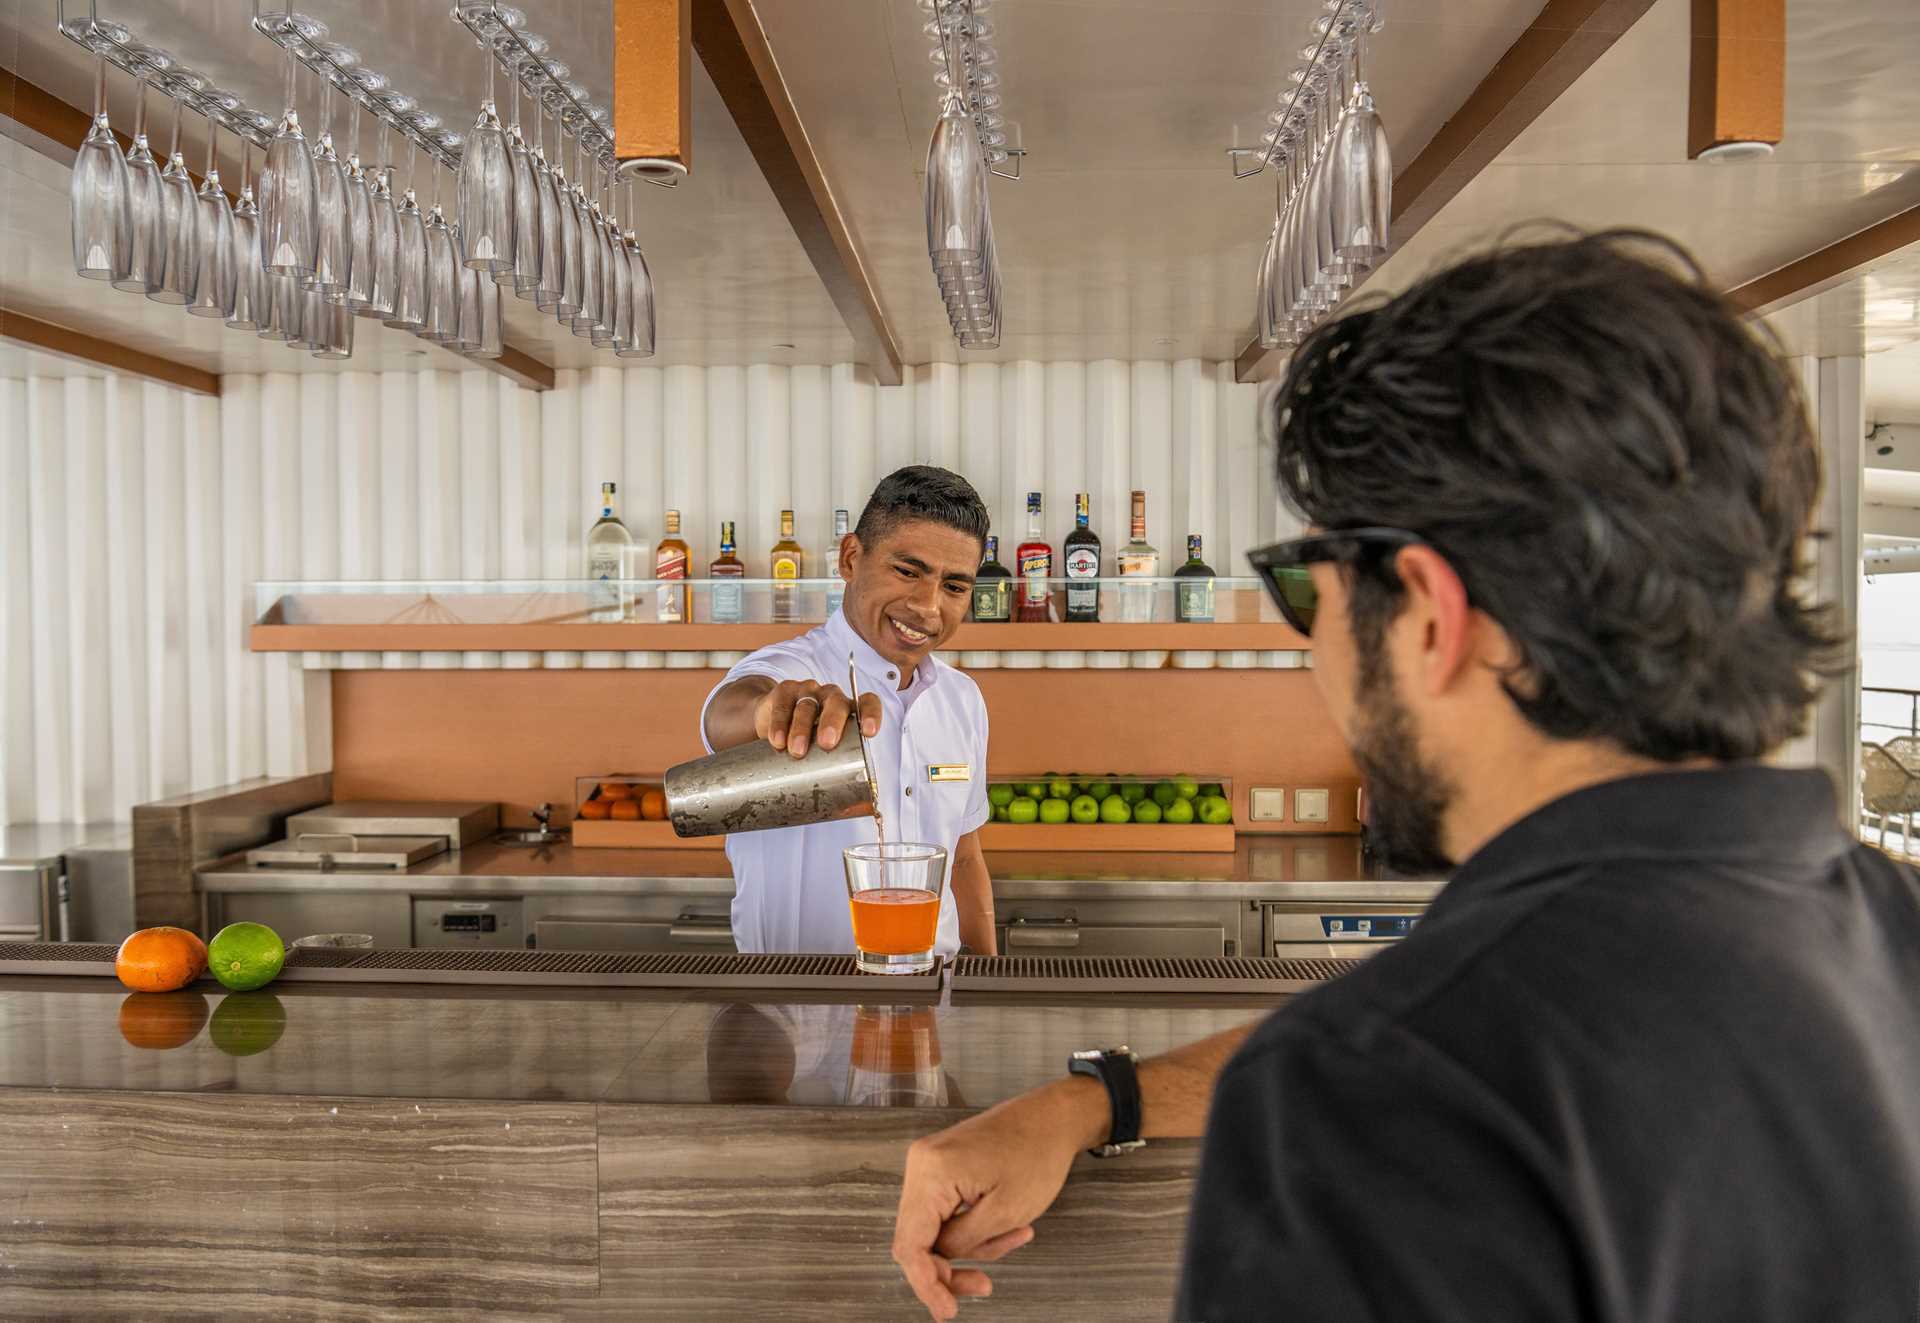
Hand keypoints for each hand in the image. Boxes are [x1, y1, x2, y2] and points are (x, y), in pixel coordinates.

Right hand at [752, 679, 881, 758]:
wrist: (770, 718)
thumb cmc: (806, 738)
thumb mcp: (823, 751)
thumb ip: (835, 770)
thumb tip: (849, 809)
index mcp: (848, 710)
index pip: (867, 702)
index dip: (871, 714)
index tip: (869, 732)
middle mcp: (830, 697)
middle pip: (836, 703)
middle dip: (832, 723)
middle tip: (827, 744)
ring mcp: (807, 692)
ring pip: (807, 706)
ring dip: (802, 728)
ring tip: (797, 751)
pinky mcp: (784, 692)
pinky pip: (782, 705)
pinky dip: (779, 723)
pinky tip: (777, 740)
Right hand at [892, 1077, 1105, 1319]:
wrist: (1053, 1117)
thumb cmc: (1037, 1155)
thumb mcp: (1005, 1211)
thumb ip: (963, 1242)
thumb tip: (937, 1260)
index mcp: (932, 1173)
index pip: (911, 1244)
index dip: (926, 1285)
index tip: (947, 1311)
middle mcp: (922, 1164)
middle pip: (917, 1238)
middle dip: (949, 1268)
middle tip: (982, 1285)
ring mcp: (930, 1163)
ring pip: (934, 1228)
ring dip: (970, 1246)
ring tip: (1015, 1238)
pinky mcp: (942, 1165)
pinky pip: (947, 1211)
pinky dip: (972, 1228)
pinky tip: (1008, 1228)